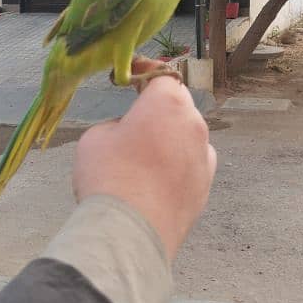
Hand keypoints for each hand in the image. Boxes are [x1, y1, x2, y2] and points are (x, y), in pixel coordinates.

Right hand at [73, 59, 216, 260]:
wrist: (130, 232)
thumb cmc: (109, 175)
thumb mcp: (96, 137)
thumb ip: (117, 125)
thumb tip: (128, 133)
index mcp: (168, 103)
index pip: (161, 74)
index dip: (144, 70)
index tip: (130, 73)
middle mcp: (194, 124)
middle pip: (178, 104)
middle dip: (158, 106)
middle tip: (134, 116)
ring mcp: (205, 156)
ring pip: (188, 135)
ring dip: (170, 136)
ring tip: (145, 152)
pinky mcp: (206, 186)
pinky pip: (192, 163)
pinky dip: (178, 164)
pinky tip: (158, 178)